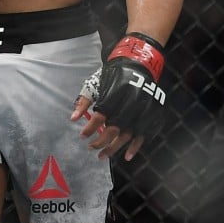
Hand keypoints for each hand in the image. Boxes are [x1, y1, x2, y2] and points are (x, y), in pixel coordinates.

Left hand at [71, 33, 166, 159]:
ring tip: (102, 156)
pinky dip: (135, 147)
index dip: (90, 128)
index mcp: (114, 95)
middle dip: (100, 142)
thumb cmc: (113, 76)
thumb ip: (84, 101)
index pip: (99, 117)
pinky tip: (127, 157)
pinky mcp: (150, 114)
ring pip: (127, 135)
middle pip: (113, 129)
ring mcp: (141, 111)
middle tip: (91, 148)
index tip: (82, 136)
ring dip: (114, 148)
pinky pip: (143, 135)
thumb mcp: (96, 84)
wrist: (137, 65)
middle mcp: (129, 104)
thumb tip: (72, 118)